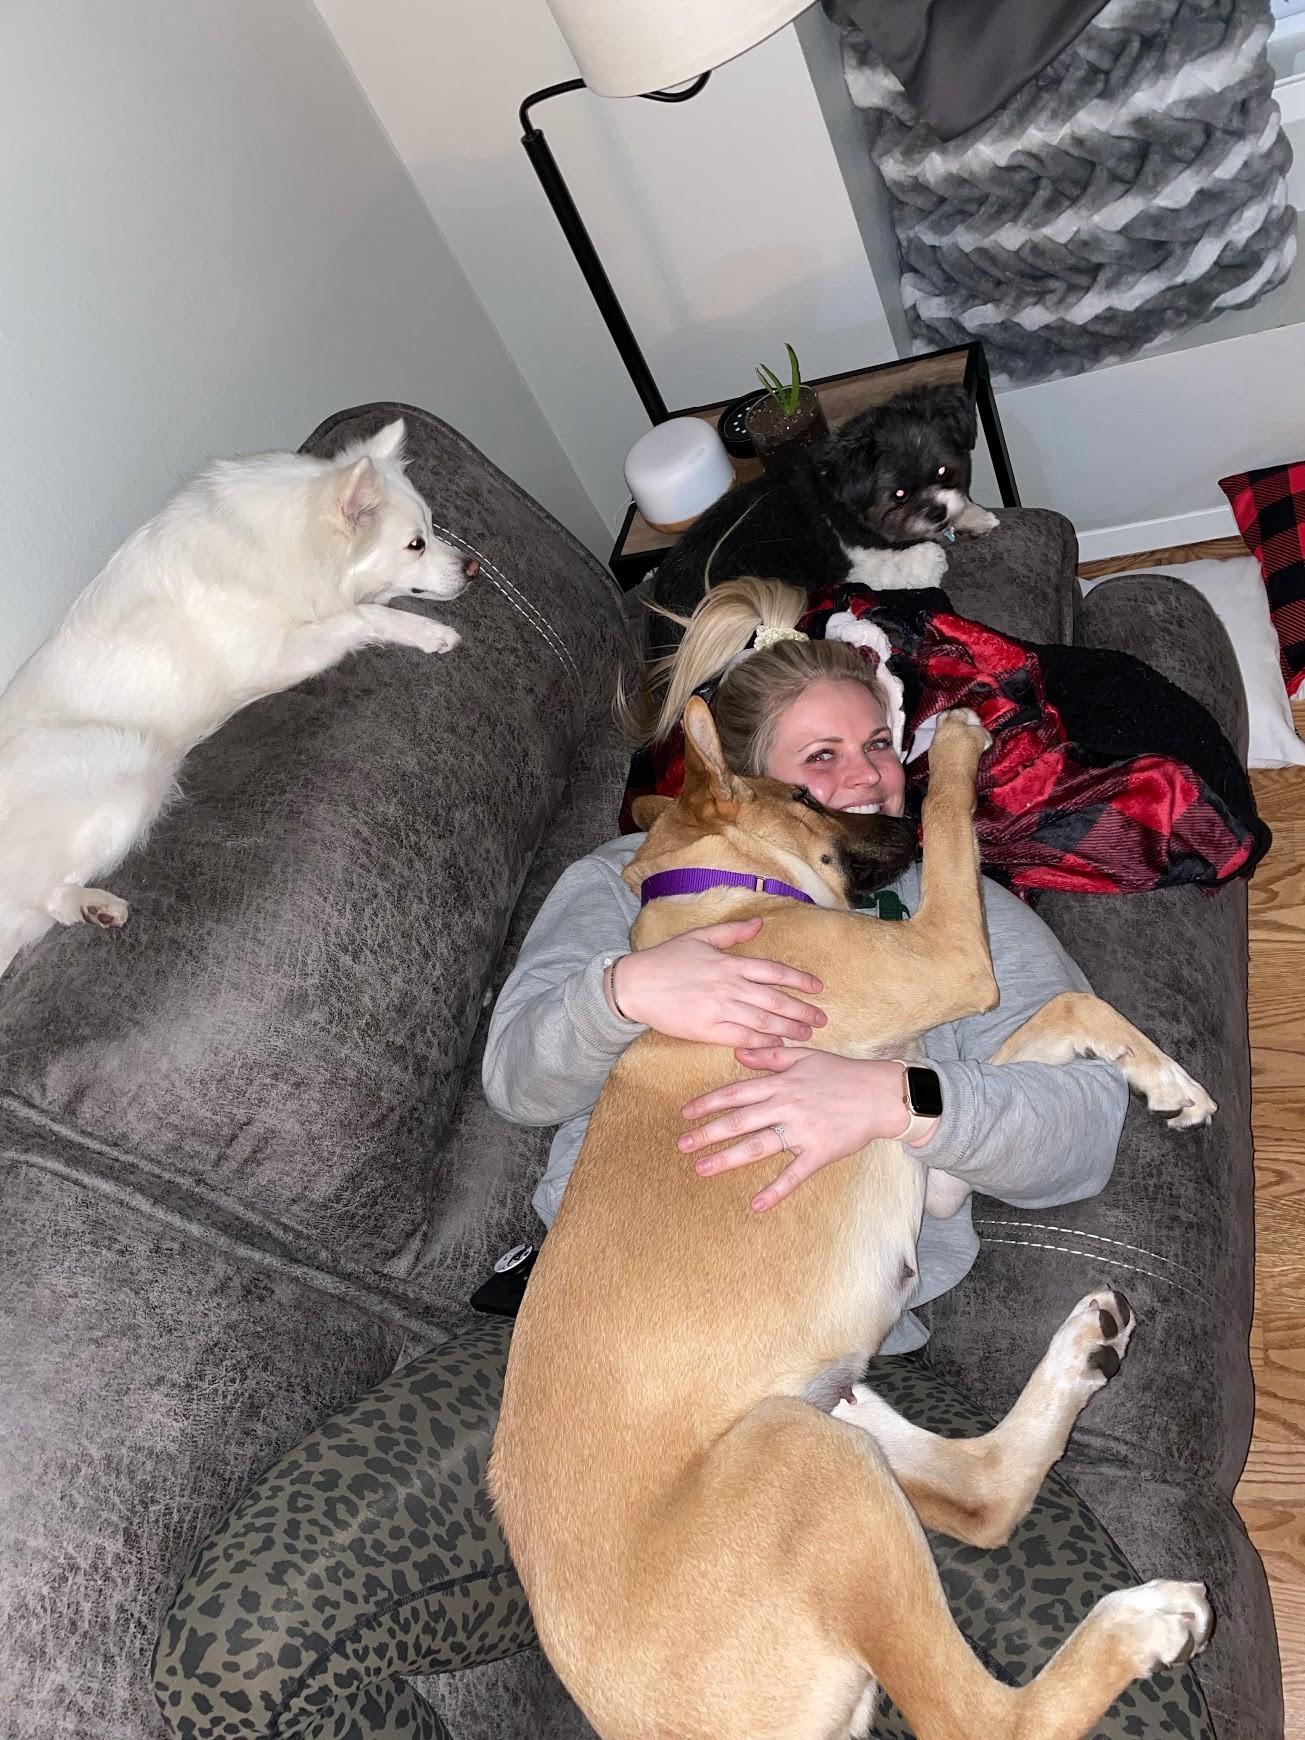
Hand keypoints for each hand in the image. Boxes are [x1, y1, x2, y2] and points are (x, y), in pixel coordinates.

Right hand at [613, 919, 825, 1047]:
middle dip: (802, 1011)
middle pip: (775, 1000)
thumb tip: (759, 923)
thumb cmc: (665, 959)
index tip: (818, 989)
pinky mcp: (706, 1030)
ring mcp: (719, 1009)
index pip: (774, 971)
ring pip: (763, 1021)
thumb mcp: (699, 937)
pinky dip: (762, 1042)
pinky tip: (776, 1046)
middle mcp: (730, 986)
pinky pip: (741, 1037)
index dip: (799, 980)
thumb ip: (732, 932)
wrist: (634, 985)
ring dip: (788, 1029)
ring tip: (806, 1035)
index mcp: (730, 963)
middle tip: (821, 1019)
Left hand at [678, 1050, 921, 1211]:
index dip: (708, 1104)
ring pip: (758, 1146)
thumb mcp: (805, 1056)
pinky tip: (756, 1204)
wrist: (880, 1094)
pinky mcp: (819, 1152)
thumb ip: (770, 1057)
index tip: (686, 1114)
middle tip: (682, 1146)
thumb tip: (738, 1054)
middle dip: (707, 1133)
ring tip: (702, 1169)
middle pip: (739, 1121)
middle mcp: (786, 1106)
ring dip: (728, 1158)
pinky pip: (794, 1174)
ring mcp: (802, 1131)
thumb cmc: (842, 1073)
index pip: (736, 1094)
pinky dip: (776, 1190)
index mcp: (780, 1083)